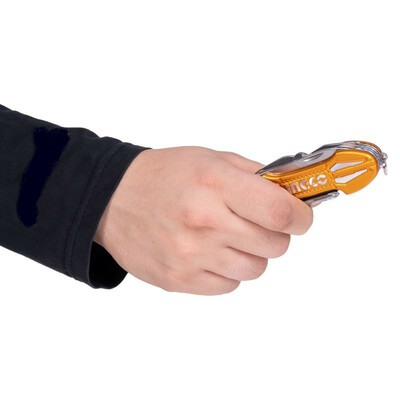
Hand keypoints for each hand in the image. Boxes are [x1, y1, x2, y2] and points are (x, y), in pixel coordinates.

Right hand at [94, 146, 313, 294]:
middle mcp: (203, 222)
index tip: (300, 217)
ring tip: (229, 237)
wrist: (113, 199)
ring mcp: (190, 255)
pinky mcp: (178, 279)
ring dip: (251, 254)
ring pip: (255, 269)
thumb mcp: (210, 159)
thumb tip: (292, 195)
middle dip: (277, 234)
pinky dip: (228, 270)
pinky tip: (210, 252)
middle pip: (275, 245)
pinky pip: (228, 285)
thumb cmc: (164, 175)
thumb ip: (254, 176)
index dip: (301, 217)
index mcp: (214, 184)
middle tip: (259, 223)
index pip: (279, 212)